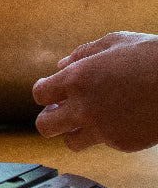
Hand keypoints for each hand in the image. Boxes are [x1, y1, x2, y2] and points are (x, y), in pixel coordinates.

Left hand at [33, 31, 157, 151]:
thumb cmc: (154, 58)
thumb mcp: (117, 43)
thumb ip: (84, 53)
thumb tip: (63, 64)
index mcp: (77, 78)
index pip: (40, 94)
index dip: (45, 94)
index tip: (50, 93)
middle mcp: (84, 107)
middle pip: (45, 126)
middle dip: (50, 119)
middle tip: (60, 113)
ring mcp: (102, 128)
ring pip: (70, 142)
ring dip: (73, 132)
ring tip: (86, 122)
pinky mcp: (122, 143)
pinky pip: (103, 144)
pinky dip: (106, 135)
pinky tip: (118, 121)